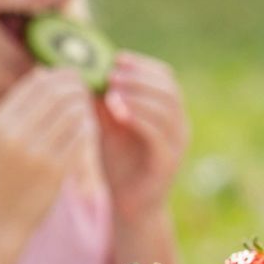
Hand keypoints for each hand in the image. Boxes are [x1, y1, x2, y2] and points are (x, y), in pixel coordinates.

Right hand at [0, 68, 96, 231]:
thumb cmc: (4, 172)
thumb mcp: (2, 136)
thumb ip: (21, 106)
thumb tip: (44, 71)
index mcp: (0, 121)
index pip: (37, 84)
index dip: (60, 77)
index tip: (72, 78)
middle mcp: (15, 134)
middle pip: (57, 95)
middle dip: (76, 88)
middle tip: (87, 90)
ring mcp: (36, 152)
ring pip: (73, 114)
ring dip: (85, 107)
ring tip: (88, 109)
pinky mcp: (55, 170)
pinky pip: (81, 138)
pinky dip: (89, 129)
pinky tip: (90, 129)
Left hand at [96, 52, 187, 221]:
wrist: (129, 205)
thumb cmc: (118, 163)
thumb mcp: (107, 125)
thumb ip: (103, 100)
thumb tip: (85, 69)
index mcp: (168, 112)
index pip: (166, 77)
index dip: (142, 65)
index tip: (116, 59)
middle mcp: (179, 125)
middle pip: (169, 89)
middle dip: (139, 77)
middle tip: (111, 74)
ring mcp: (177, 144)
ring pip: (166, 108)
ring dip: (138, 94)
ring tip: (111, 90)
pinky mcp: (168, 162)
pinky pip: (158, 133)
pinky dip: (138, 117)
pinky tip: (117, 111)